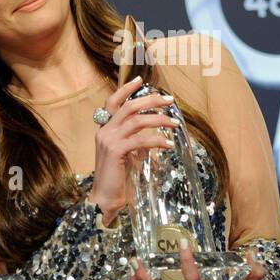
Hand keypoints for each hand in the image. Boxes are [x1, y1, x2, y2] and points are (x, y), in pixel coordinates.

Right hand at [88, 75, 180, 220]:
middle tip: (169, 101)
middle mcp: (104, 131)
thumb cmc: (117, 180)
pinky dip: (157, 140)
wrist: (104, 199)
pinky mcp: (116, 152)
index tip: (141, 80)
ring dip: (159, 120)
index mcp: (105, 130)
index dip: (126, 89)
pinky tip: (168, 145)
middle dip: (151, 100)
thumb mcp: (127, 157)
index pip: (112, 102)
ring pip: (137, 120)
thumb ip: (136, 144)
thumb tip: (152, 139)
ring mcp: (109, 141)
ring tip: (175, 123)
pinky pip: (141, 140)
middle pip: (129, 107)